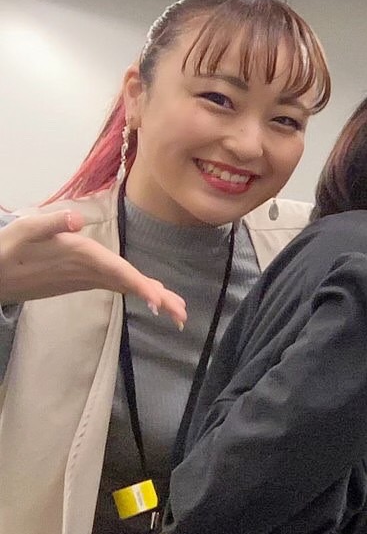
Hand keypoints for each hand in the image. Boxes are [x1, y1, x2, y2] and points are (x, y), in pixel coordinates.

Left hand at [0, 210, 187, 325]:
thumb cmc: (7, 246)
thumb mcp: (24, 231)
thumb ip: (50, 224)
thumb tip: (76, 219)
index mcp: (85, 251)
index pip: (120, 269)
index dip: (140, 283)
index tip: (157, 299)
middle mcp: (94, 261)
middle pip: (133, 278)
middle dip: (159, 294)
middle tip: (181, 314)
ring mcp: (92, 272)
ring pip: (131, 284)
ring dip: (156, 297)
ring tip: (179, 314)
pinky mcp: (87, 280)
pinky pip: (120, 287)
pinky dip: (139, 294)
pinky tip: (153, 303)